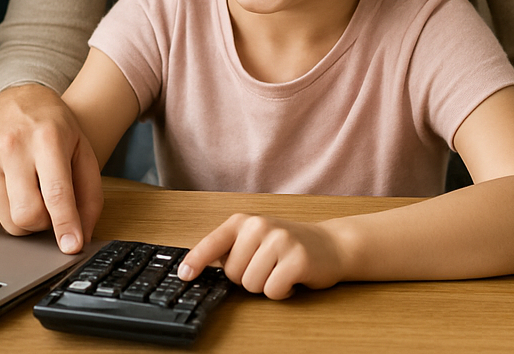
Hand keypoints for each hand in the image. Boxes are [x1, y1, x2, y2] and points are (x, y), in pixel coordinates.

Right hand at [0, 84, 102, 253]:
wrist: (19, 100)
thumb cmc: (54, 130)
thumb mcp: (83, 153)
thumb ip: (89, 197)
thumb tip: (79, 239)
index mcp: (47, 137)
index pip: (55, 193)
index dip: (65, 225)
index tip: (71, 247)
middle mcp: (11, 144)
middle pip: (26, 215)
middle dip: (43, 223)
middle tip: (48, 206)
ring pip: (5, 221)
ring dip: (22, 219)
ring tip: (28, 194)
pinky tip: (7, 196)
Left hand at [178, 214, 347, 299]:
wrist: (330, 244)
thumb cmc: (287, 245)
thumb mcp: (256, 238)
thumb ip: (232, 248)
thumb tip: (202, 267)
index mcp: (243, 221)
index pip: (212, 243)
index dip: (195, 261)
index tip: (183, 275)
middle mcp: (258, 226)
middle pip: (233, 274)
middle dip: (247, 279)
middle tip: (266, 266)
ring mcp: (278, 241)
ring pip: (252, 285)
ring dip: (264, 286)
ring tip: (278, 270)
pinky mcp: (297, 259)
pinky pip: (273, 291)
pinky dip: (281, 292)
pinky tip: (291, 278)